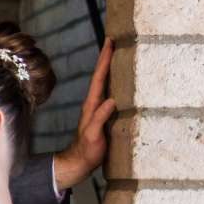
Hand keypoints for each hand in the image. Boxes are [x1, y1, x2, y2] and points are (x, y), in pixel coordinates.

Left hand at [51, 39, 115, 193]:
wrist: (79, 163)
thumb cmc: (86, 152)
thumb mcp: (94, 136)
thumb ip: (100, 119)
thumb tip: (112, 100)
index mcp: (92, 105)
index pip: (99, 78)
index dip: (105, 60)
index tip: (110, 43)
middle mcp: (95, 103)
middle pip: (102, 76)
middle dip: (107, 58)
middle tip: (114, 40)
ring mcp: (98, 109)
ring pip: (106, 84)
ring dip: (112, 69)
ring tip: (120, 55)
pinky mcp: (104, 116)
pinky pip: (111, 94)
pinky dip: (116, 84)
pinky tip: (123, 82)